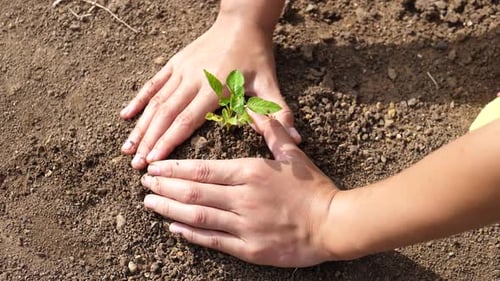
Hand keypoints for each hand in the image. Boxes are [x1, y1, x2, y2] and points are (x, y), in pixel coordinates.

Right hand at [120, 18, 299, 169]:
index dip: (169, 141)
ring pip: (156, 102)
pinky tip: (125, 116)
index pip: (187, 120)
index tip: (155, 161)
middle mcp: (193, 80)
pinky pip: (153, 84)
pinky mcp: (175, 64)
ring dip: (140, 126)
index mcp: (215, 89)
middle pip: (166, 115)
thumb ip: (279, 113)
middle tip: (136, 165)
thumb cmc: (257, 57)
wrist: (242, 23)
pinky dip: (138, 100)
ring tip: (126, 148)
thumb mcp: (270, 85)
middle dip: (150, 141)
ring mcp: (181, 71)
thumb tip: (296, 140)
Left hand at [141, 115, 338, 266]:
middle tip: (144, 182)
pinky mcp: (249, 249)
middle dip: (164, 186)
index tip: (155, 166)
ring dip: (170, 208)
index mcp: (251, 172)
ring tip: (149, 202)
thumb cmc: (313, 188)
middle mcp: (243, 199)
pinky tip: (173, 226)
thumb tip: (257, 109)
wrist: (334, 225)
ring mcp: (244, 225)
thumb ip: (272, 130)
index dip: (174, 168)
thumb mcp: (293, 154)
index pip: (202, 169)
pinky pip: (212, 241)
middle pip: (194, 191)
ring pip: (197, 216)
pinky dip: (190, 233)